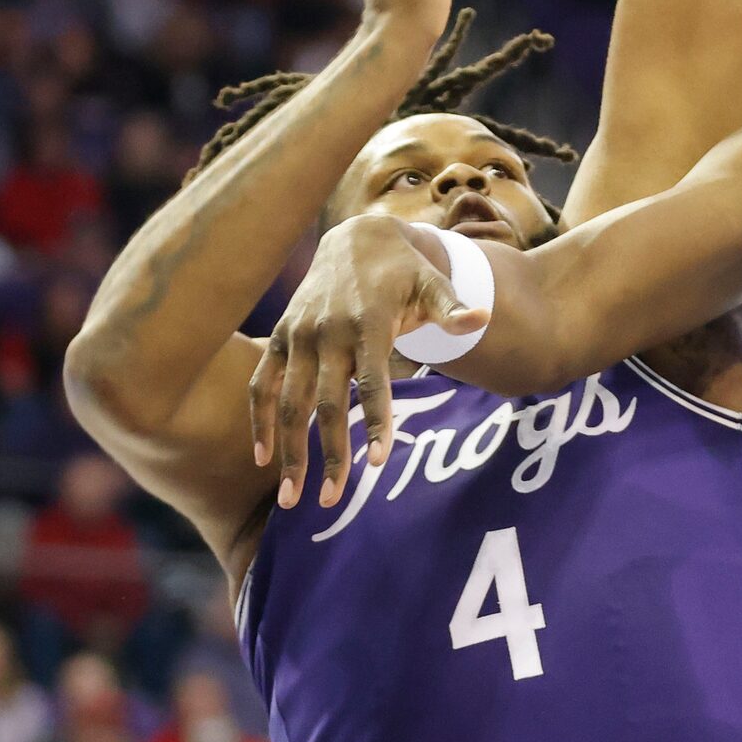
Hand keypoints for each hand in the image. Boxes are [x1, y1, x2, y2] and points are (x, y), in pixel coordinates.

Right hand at [249, 215, 490, 508]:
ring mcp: (298, 336)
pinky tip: (262, 458)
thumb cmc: (404, 272)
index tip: (379, 464)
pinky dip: (258, 420)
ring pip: (288, 402)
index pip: (373, 383)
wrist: (357, 239)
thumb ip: (453, 308)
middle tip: (331, 502)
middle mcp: (328, 333)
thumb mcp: (433, 284)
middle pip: (326, 403)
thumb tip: (483, 318)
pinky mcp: (280, 337)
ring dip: (288, 450)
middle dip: (327, 455)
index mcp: (369, 324)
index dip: (376, 422)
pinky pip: (261, 383)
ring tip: (290, 498)